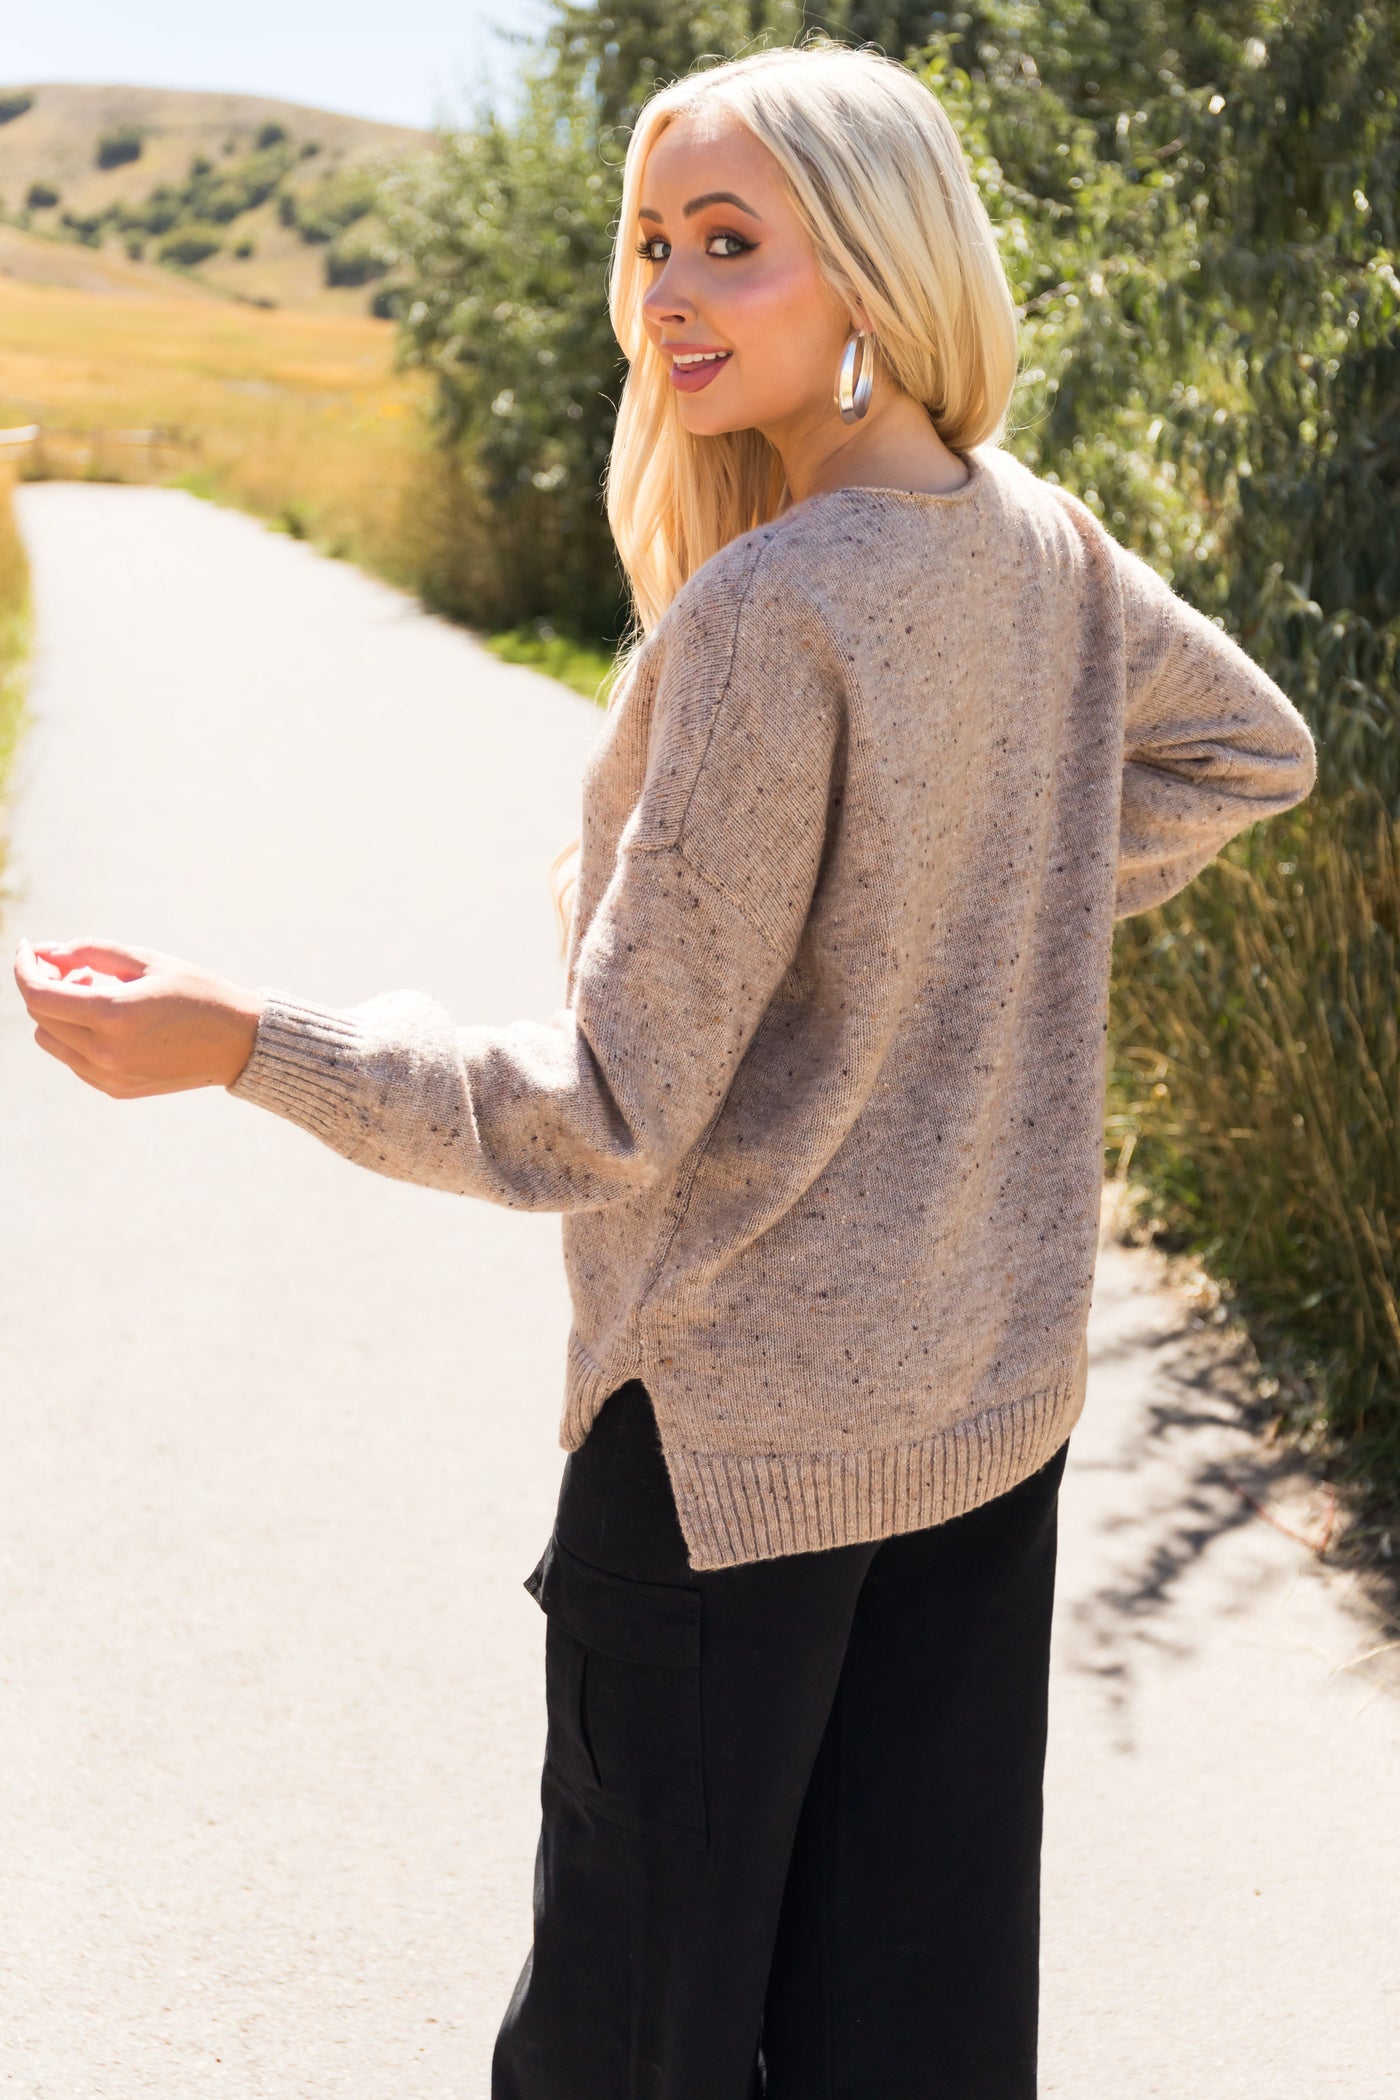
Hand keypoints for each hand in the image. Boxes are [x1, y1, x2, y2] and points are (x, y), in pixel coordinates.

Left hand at [13, 936, 262, 1096]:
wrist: (239, 1043)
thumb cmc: (198, 992)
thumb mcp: (148, 961)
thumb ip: (91, 952)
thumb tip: (47, 952)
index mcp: (114, 1016)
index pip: (38, 995)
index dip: (24, 967)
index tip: (28, 948)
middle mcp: (105, 1052)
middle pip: (42, 1017)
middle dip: (46, 985)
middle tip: (77, 968)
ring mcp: (109, 1076)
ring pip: (51, 1040)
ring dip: (59, 1013)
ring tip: (97, 994)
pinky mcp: (115, 1089)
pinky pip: (73, 1059)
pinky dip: (76, 1035)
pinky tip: (109, 1020)